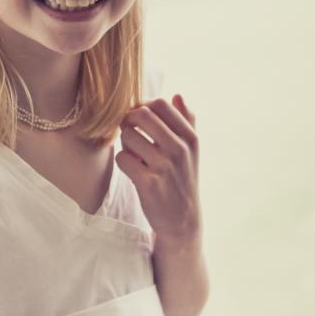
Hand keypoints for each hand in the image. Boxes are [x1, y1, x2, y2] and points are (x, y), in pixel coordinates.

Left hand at [115, 94, 201, 243]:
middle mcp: (179, 149)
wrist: (182, 220)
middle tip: (129, 132)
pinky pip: (122, 158)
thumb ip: (187, 121)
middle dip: (129, 121)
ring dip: (125, 144)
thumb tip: (177, 95)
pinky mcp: (148, 183)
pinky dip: (122, 162)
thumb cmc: (182, 180)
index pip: (160, 104)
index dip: (143, 107)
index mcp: (190, 137)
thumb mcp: (192, 151)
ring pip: (128, 136)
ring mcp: (164, 166)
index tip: (140, 120)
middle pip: (141, 114)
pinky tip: (131, 169)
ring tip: (134, 154)